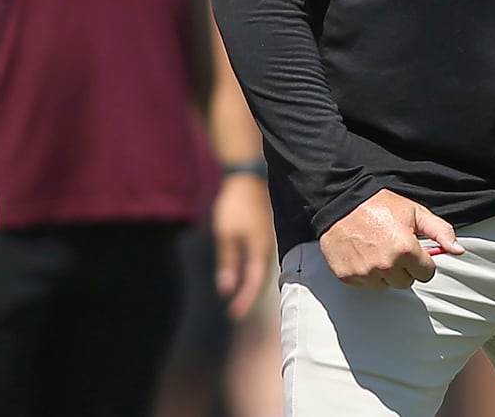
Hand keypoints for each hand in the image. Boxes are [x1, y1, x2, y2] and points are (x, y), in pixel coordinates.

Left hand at [213, 173, 274, 318]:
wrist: (247, 178)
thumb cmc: (235, 206)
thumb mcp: (226, 236)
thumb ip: (227, 263)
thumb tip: (226, 290)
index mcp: (260, 251)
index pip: (254, 284)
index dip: (244, 301)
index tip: (233, 316)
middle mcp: (268, 249)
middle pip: (261, 280)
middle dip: (249, 297)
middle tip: (236, 313)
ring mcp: (268, 240)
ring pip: (262, 270)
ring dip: (252, 285)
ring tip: (242, 298)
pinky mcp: (265, 234)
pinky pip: (261, 260)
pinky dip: (254, 272)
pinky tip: (247, 273)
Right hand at [319, 189, 462, 289]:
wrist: (341, 200)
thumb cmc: (377, 204)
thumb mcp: (414, 212)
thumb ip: (440, 231)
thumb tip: (458, 249)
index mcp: (405, 249)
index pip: (427, 273)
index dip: (423, 261)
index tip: (414, 251)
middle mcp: (386, 265)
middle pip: (407, 282)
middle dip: (405, 268)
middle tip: (395, 248)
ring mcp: (365, 273)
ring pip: (386, 285)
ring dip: (386, 273)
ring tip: (378, 250)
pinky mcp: (348, 277)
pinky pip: (366, 285)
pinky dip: (367, 274)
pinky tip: (364, 255)